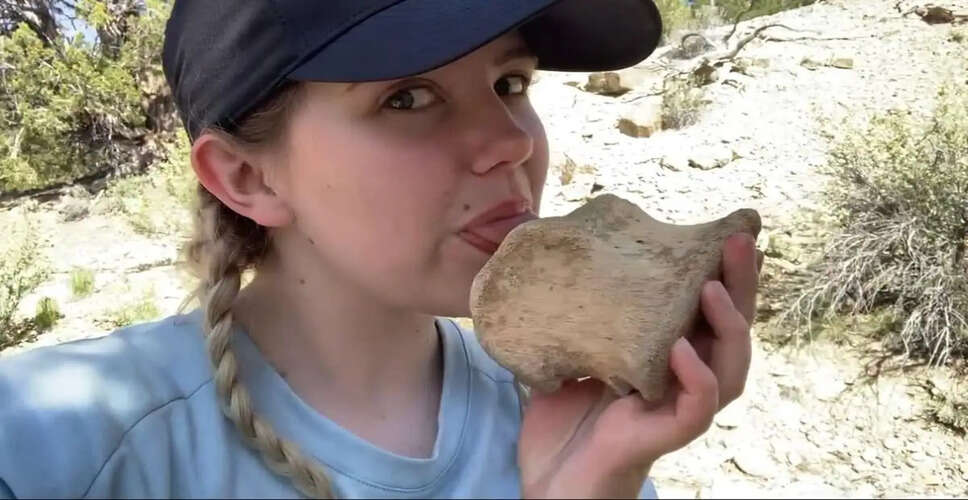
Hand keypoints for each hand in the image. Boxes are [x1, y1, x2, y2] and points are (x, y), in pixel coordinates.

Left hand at [517, 233, 761, 498]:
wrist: (552, 478)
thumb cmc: (566, 417)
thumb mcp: (575, 350)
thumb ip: (582, 313)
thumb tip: (562, 257)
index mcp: (670, 353)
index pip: (709, 309)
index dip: (726, 272)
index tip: (729, 230)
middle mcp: (687, 377)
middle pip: (732, 329)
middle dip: (741, 283)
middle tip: (739, 240)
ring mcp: (681, 406)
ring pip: (731, 368)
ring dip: (729, 326)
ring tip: (711, 289)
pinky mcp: (668, 435)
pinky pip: (698, 408)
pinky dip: (698, 378)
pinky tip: (684, 350)